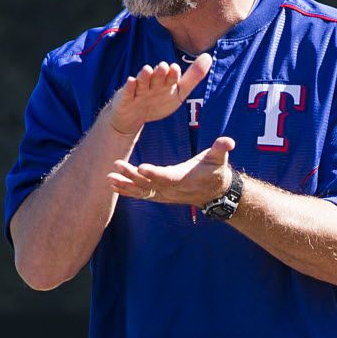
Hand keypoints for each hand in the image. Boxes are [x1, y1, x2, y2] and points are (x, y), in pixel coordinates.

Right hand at [106, 54, 211, 135]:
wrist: (131, 116)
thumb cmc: (157, 101)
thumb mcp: (178, 92)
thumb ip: (193, 77)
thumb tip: (208, 56)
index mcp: (165, 82)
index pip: (171, 78)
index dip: (173, 75)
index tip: (175, 69)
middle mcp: (152, 83)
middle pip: (157, 78)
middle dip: (160, 74)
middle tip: (163, 67)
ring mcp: (138, 90)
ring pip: (142, 82)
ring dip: (144, 77)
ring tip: (147, 70)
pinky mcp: (125, 98)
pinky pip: (128, 92)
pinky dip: (129, 87)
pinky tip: (131, 81)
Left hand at [108, 136, 235, 206]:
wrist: (215, 192)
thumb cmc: (216, 170)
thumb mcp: (220, 158)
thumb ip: (221, 149)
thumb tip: (228, 141)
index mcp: (183, 179)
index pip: (167, 177)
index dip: (154, 173)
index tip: (141, 168)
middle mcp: (171, 189)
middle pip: (148, 184)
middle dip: (131, 176)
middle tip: (116, 165)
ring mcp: (164, 194)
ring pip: (141, 191)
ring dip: (124, 185)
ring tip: (108, 178)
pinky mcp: (159, 195)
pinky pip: (140, 195)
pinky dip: (126, 191)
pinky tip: (112, 185)